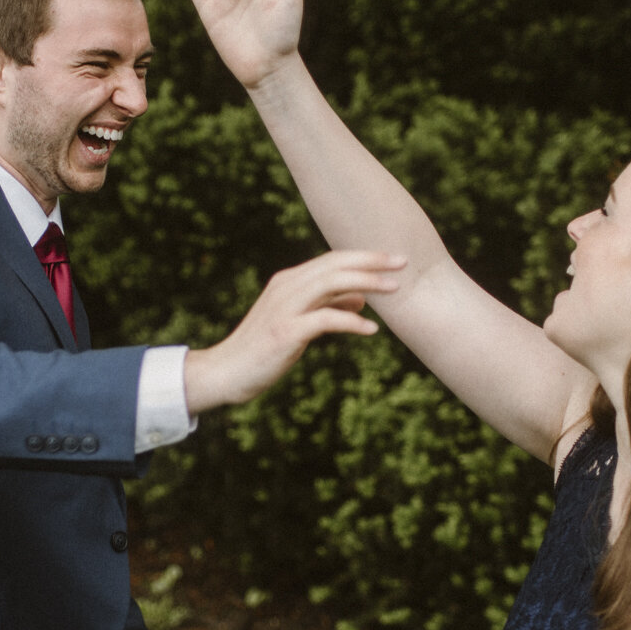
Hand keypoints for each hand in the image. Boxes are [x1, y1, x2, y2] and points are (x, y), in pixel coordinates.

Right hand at [184, 250, 404, 413]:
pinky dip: (350, 321)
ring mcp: (284, 308)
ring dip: (366, 284)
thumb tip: (361, 298)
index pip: (332, 259)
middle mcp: (286, 287)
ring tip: (395, 289)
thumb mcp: (298, 322)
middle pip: (335, 265)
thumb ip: (327, 306)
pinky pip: (324, 319)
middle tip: (403, 262)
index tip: (394, 259)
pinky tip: (371, 329)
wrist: (226, 372)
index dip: (364, 257)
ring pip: (331, 284)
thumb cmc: (264, 349)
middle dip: (371, 262)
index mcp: (289, 281)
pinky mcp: (284, 332)